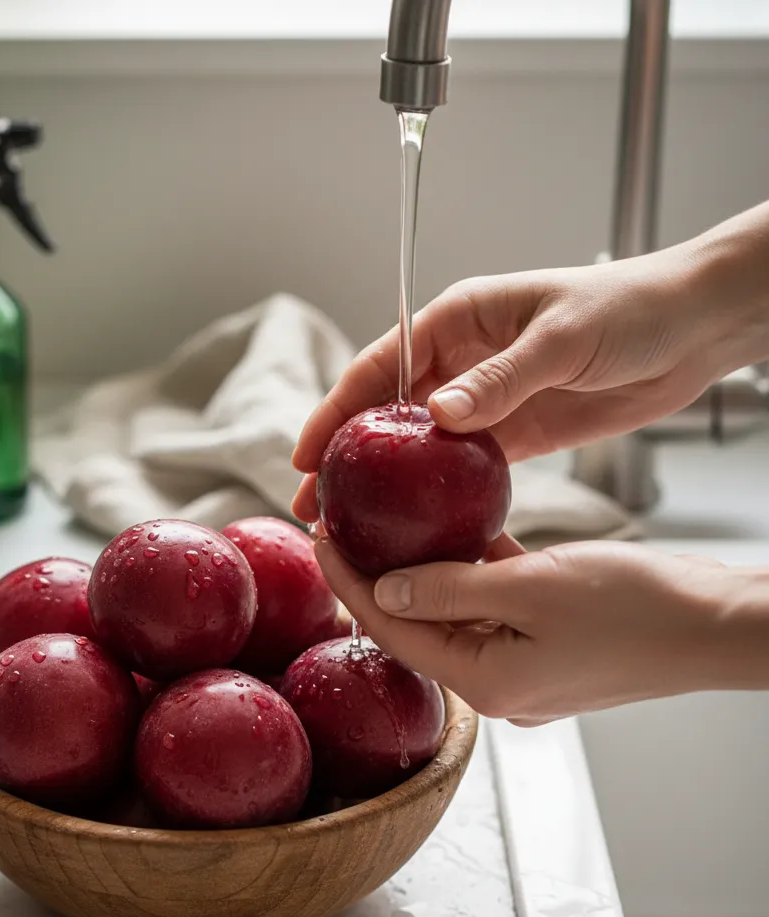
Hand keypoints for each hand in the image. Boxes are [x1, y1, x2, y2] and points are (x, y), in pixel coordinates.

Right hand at [292, 200, 768, 523]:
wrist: (691, 329)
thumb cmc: (629, 309)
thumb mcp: (561, 339)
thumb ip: (501, 378)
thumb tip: (437, 414)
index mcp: (459, 319)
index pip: (380, 365)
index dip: (337, 409)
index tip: (308, 452)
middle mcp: (462, 359)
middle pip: (386, 411)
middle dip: (347, 455)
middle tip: (316, 505)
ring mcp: (486, 399)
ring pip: (418, 444)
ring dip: (385, 482)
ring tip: (352, 524)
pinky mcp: (514, 432)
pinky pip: (463, 464)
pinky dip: (436, 492)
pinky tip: (415, 522)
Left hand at [314, 534, 768, 723]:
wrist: (716, 624)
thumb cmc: (638, 609)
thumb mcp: (531, 588)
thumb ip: (451, 588)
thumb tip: (384, 586)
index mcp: (485, 681)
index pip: (393, 627)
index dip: (349, 582)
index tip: (320, 537)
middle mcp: (496, 682)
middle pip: (415, 622)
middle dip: (375, 574)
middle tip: (343, 524)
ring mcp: (521, 664)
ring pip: (452, 610)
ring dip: (421, 568)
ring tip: (383, 522)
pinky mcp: (544, 642)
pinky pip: (491, 604)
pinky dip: (470, 570)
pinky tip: (454, 529)